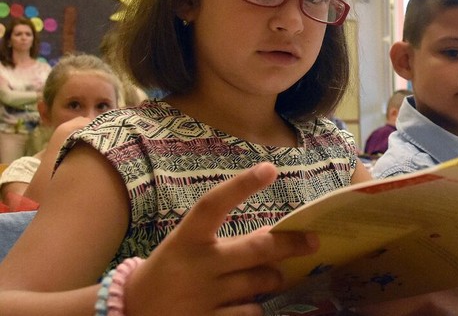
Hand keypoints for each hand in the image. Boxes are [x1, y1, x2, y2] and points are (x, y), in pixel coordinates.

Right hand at [126, 163, 318, 314]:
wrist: (131, 311)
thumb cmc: (172, 270)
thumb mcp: (190, 247)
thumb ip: (228, 242)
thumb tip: (275, 238)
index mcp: (187, 238)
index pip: (213, 204)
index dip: (241, 185)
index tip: (269, 169)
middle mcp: (196, 264)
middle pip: (257, 249)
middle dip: (291, 244)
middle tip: (313, 241)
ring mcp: (202, 296)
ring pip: (261, 281)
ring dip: (273, 277)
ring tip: (271, 276)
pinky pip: (251, 312)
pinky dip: (256, 306)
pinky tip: (249, 302)